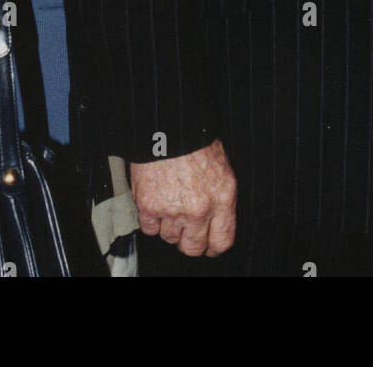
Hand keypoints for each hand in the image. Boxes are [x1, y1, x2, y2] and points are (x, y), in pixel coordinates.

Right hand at [130, 139, 235, 256]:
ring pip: (169, 238)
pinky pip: (150, 228)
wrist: (169, 124)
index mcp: (222, 197)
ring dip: (168, 225)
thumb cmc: (195, 140)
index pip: (221, 241)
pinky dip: (150, 219)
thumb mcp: (222, 168)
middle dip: (188, 240)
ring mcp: (174, 210)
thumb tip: (215, 220)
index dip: (212, 246)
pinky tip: (155, 202)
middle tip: (184, 226)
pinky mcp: (149, 206)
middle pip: (193, 247)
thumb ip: (220, 198)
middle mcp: (200, 209)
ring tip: (168, 202)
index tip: (207, 244)